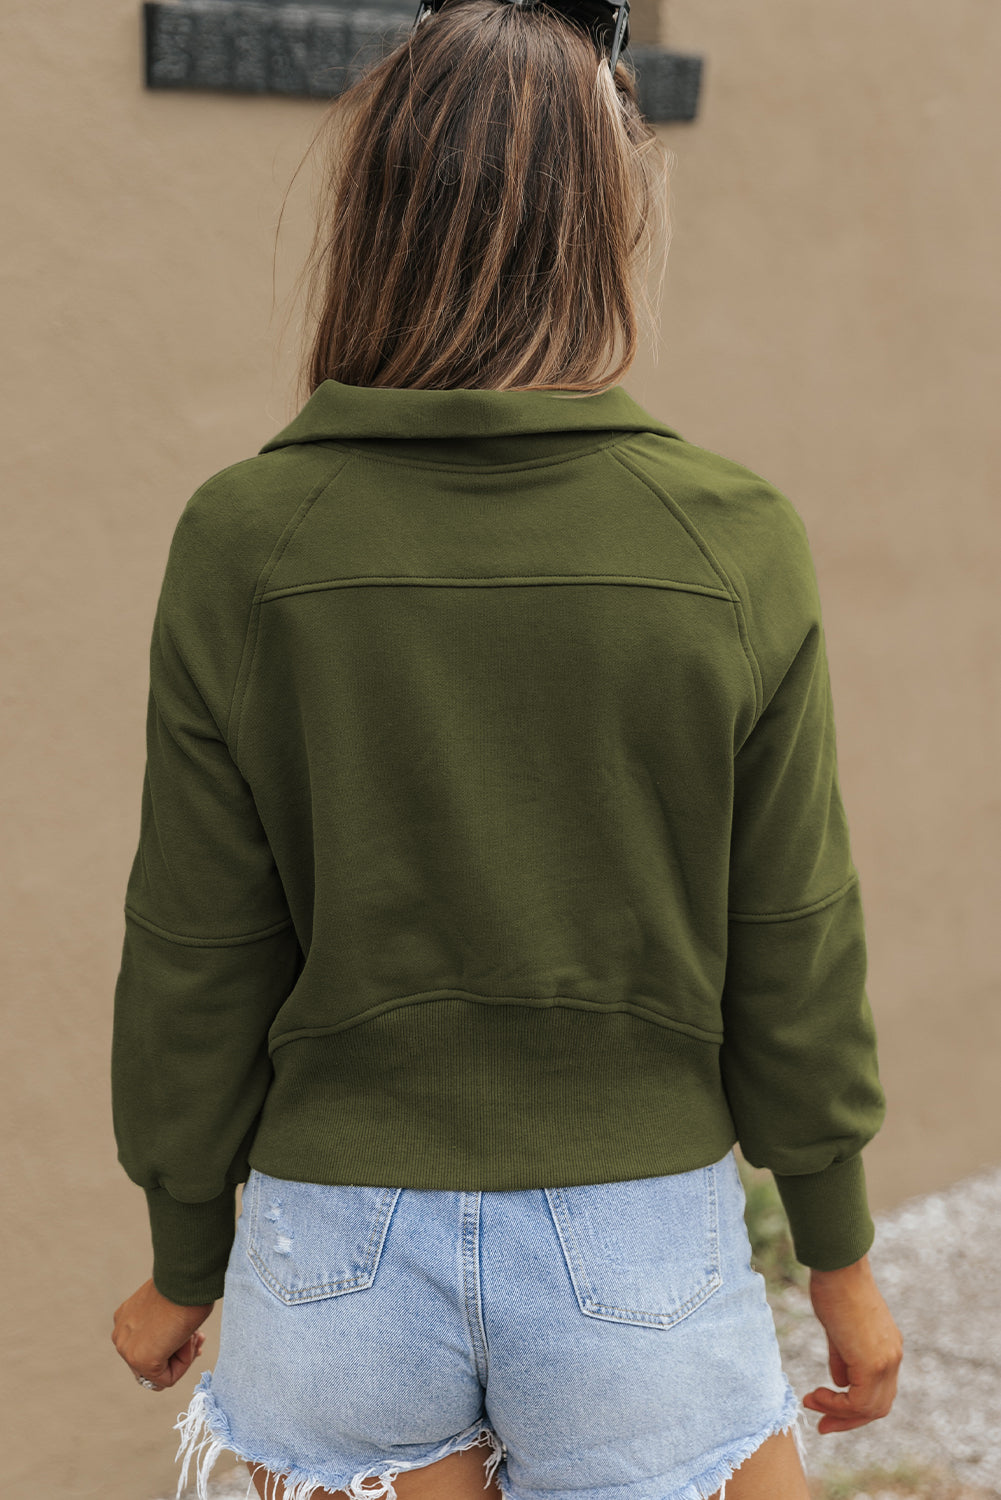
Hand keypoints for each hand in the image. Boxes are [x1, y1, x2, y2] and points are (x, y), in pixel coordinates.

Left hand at [112, 1277, 213, 1390]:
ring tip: (195, 1334)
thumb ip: (164, 1326)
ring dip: (183, 1357)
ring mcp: (127, 1349)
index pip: (148, 1345)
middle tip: (199, 1336)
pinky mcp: (141, 1360)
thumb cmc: (185, 1285)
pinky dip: (184, 1364)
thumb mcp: (168, 1306)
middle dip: (177, 1353)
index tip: (193, 1334)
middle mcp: (121, 1335)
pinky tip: (189, 1340)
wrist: (185, 1278)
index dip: (173, 1345)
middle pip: (152, 1361)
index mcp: (125, 1318)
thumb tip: (177, 1342)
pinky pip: (165, 1379)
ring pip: (159, 1372)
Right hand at [802, 1253, 903, 1432]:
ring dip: (840, 1414)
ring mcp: (887, 1361)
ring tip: (813, 1403)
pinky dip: (838, 1405)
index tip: (823, 1407)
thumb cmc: (834, 1288)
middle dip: (848, 1419)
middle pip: (878, 1406)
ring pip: (871, 1408)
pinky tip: (818, 1394)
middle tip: (821, 1424)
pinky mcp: (874, 1363)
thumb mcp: (838, 1329)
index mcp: (887, 1347)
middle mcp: (892, 1357)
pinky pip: (860, 1401)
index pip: (877, 1390)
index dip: (852, 1406)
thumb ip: (842, 1356)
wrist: (838, 1266)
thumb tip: (840, 1380)